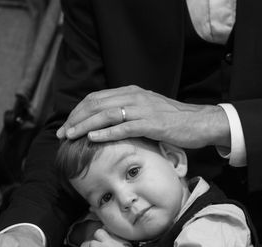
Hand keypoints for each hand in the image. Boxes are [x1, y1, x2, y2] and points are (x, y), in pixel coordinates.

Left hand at [56, 85, 229, 149]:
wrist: (200, 122)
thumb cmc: (173, 120)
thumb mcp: (146, 111)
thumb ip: (127, 113)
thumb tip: (106, 124)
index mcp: (131, 92)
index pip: (96, 98)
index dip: (78, 111)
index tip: (66, 125)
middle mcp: (134, 97)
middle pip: (96, 104)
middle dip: (75, 119)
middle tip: (62, 133)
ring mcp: (142, 109)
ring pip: (105, 115)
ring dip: (85, 126)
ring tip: (70, 136)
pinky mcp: (151, 124)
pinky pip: (123, 127)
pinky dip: (105, 133)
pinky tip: (92, 139)